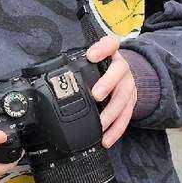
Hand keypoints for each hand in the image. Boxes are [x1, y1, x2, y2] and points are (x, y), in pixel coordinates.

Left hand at [86, 33, 137, 148]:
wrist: (124, 73)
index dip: (102, 48)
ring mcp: (129, 85)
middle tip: (96, 95)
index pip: (110, 44)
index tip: (91, 55)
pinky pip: (126, 117)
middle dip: (107, 84)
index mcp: (111, 53)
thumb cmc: (102, 66)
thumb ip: (78, 60)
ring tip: (100, 124)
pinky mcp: (131, 101)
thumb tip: (50, 70)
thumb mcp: (93, 57)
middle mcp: (122, 68)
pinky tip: (106, 139)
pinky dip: (116, 130)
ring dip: (112, 113)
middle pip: (119, 73)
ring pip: (123, 98)